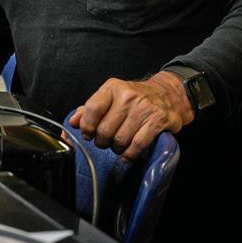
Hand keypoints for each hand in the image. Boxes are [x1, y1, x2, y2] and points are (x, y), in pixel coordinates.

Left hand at [68, 71, 192, 160]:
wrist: (168, 94)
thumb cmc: (136, 97)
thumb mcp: (112, 96)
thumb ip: (91, 108)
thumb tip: (73, 122)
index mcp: (113, 88)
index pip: (92, 109)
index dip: (87, 126)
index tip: (88, 134)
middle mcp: (128, 96)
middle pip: (105, 129)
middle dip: (101, 141)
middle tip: (104, 142)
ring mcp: (144, 108)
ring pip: (120, 139)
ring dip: (115, 149)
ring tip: (117, 146)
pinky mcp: (158, 121)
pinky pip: (137, 145)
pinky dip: (129, 154)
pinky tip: (127, 154)